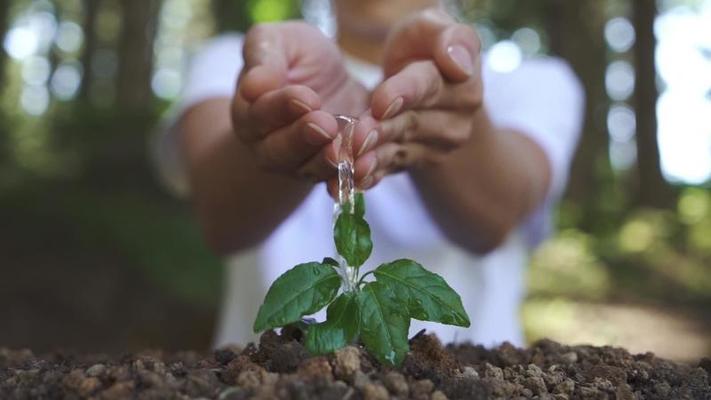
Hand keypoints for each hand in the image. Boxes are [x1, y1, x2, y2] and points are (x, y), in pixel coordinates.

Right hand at [232, 22, 378, 186]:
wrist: (331, 81)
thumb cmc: (296, 56)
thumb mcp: (277, 41)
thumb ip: (263, 56)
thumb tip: (252, 85)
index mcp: (250, 113)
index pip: (260, 114)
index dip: (282, 107)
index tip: (305, 97)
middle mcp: (269, 146)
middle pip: (280, 151)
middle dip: (304, 138)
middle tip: (325, 124)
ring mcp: (300, 164)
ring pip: (311, 169)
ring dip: (331, 159)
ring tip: (351, 144)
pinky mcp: (330, 171)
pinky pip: (339, 180)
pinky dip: (353, 176)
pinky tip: (367, 167)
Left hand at [363, 9, 482, 187]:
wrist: (417, 76)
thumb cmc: (422, 45)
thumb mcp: (433, 27)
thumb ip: (450, 39)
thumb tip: (460, 65)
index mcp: (462, 83)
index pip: (430, 87)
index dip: (404, 94)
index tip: (380, 102)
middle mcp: (455, 120)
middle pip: (412, 124)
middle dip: (382, 130)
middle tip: (355, 136)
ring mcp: (437, 146)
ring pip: (399, 150)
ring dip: (373, 157)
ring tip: (350, 161)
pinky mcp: (414, 162)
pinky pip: (390, 170)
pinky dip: (369, 176)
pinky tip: (350, 182)